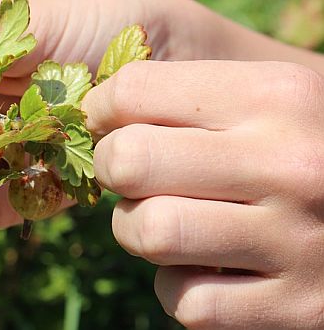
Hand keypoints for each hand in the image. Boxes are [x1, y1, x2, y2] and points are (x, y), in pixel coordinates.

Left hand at [85, 59, 323, 328]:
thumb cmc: (310, 147)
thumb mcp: (272, 99)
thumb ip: (192, 95)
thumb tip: (95, 107)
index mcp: (275, 95)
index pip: (134, 90)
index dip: (102, 110)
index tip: (107, 124)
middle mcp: (289, 162)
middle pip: (128, 161)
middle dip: (112, 170)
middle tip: (131, 174)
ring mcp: (298, 240)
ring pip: (148, 232)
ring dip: (137, 231)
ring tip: (163, 221)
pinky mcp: (299, 306)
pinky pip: (186, 302)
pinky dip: (177, 289)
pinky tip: (202, 269)